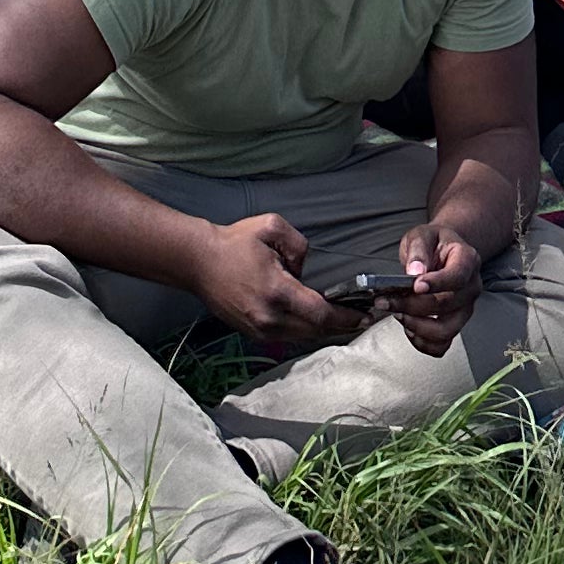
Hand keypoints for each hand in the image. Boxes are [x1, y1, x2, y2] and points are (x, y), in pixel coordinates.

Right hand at [188, 212, 362, 355]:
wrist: (199, 262)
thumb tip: (307, 269)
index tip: (365, 315)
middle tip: (364, 318)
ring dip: (325, 331)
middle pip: (315, 331)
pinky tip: (317, 321)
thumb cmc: (235, 242)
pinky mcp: (253, 333)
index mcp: (277, 292)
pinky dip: (307, 331)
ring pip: (303, 337)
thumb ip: (299, 245)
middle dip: (341, 326)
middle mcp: (270, 318)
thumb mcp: (271, 227)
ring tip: (346, 320)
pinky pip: (289, 336)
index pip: (320, 314)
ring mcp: (260, 329)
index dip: (345, 317)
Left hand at [391, 223, 483, 356]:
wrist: (443, 252)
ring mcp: (465, 309)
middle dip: (413, 306)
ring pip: (445, 330)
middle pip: (446, 305)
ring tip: (398, 314)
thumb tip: (415, 271)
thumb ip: (419, 249)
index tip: (415, 286)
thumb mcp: (422, 235)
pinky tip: (409, 328)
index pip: (457, 276)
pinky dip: (423, 342)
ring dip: (417, 327)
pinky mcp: (455, 325)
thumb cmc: (433, 244)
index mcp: (467, 259)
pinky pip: (442, 345)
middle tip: (388, 301)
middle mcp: (471, 287)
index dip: (436, 283)